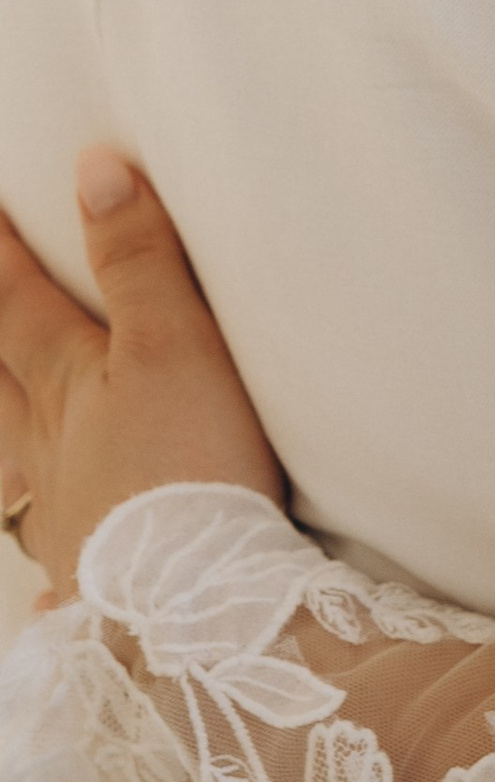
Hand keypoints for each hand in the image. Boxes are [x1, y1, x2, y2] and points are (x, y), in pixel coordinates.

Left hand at [0, 152, 284, 597]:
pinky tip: (48, 581)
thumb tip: (95, 171)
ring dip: (4, 442)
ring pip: (15, 465)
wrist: (188, 610)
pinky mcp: (91, 574)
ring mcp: (62, 514)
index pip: (18, 304)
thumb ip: (137, 261)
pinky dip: (44, 548)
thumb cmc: (185, 471)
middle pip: (1, 384)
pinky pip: (50, 551)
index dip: (1, 257)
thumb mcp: (172, 345)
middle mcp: (47, 448)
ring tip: (5, 440)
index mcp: (64, 384)